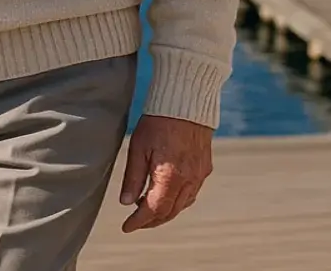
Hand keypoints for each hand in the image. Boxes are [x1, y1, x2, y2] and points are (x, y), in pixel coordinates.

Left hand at [118, 115, 212, 231]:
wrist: (186, 103)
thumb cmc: (159, 122)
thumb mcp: (138, 148)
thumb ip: (133, 178)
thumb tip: (126, 203)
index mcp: (170, 176)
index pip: (154, 210)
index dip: (139, 222)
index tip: (126, 227)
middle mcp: (189, 180)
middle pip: (169, 212)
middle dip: (151, 221)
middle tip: (134, 222)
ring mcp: (199, 175)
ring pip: (182, 205)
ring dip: (165, 212)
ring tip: (147, 210)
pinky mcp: (204, 168)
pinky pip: (192, 194)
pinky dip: (178, 201)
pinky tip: (167, 197)